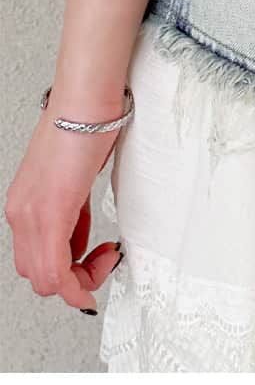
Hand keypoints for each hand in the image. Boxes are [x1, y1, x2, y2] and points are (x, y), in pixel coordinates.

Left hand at [5, 103, 123, 312]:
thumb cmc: (83, 127)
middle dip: (75, 280)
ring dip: (80, 279)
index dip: (66, 273)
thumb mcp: (73, 180)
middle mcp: (20, 213)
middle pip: (37, 276)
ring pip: (45, 279)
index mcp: (24, 205)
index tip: (92, 264)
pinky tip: (101, 265)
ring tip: (104, 258)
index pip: (34, 261)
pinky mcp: (51, 212)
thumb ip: (71, 212)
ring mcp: (31, 214)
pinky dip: (79, 282)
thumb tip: (78, 236)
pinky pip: (57, 270)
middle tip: (101, 262)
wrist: (86, 102)